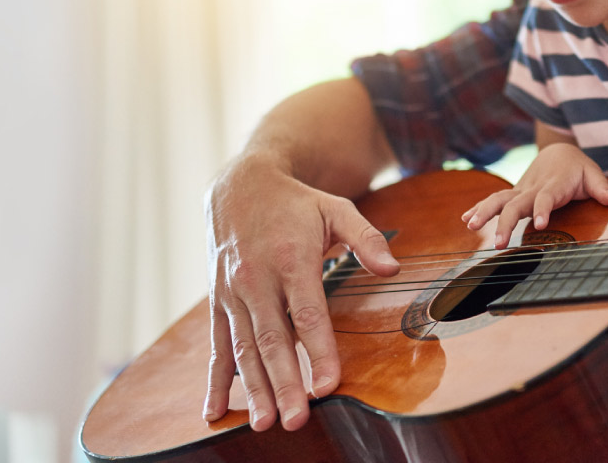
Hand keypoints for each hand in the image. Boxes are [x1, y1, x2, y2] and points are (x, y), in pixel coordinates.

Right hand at [203, 150, 398, 430]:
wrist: (241, 185)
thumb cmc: (296, 203)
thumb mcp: (336, 208)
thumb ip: (366, 238)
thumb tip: (392, 268)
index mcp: (291, 258)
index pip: (308, 313)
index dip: (317, 351)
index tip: (327, 385)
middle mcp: (257, 279)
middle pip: (273, 339)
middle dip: (284, 383)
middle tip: (295, 420)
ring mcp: (234, 293)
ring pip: (244, 348)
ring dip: (254, 389)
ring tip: (263, 423)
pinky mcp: (218, 302)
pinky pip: (217, 345)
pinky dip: (215, 379)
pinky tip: (215, 411)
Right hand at [460, 143, 607, 247]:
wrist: (558, 152)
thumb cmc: (578, 168)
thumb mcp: (593, 174)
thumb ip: (601, 187)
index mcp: (554, 184)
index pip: (546, 197)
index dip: (543, 209)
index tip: (540, 224)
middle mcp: (533, 187)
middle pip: (516, 203)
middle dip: (505, 222)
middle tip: (499, 243)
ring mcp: (521, 190)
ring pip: (499, 199)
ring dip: (484, 212)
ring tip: (471, 226)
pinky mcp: (514, 194)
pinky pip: (494, 199)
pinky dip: (478, 207)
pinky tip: (465, 219)